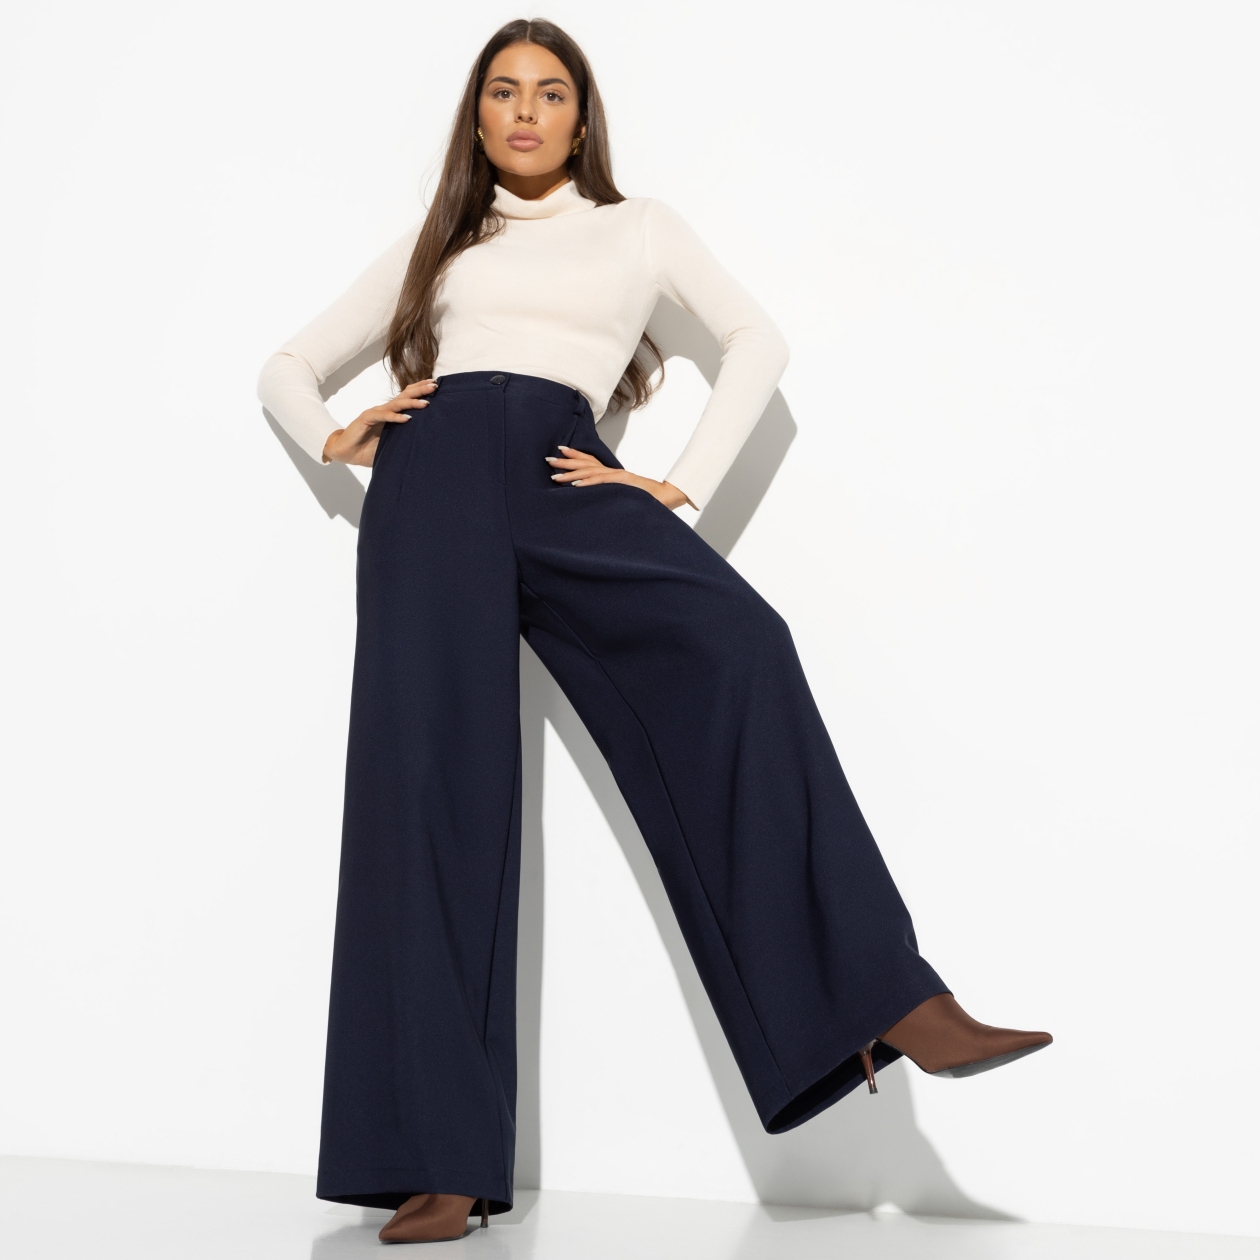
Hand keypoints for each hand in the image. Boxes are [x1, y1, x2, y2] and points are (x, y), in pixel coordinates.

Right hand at [322, 380, 436, 465]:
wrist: (345, 452)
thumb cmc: (367, 449)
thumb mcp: (391, 443)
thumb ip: (403, 439)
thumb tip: (425, 442)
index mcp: (390, 414)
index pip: (406, 397)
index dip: (419, 390)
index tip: (435, 385)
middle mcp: (384, 410)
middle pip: (404, 396)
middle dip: (420, 390)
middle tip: (434, 386)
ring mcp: (375, 413)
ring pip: (396, 404)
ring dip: (411, 402)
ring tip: (425, 403)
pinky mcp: (367, 419)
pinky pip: (383, 416)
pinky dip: (395, 417)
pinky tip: (406, 418)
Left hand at [545, 445, 693, 509]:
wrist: (668, 497)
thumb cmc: (648, 500)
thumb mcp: (624, 496)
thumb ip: (611, 494)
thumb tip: (596, 500)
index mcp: (613, 475)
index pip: (591, 462)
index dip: (575, 456)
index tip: (560, 452)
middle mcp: (613, 473)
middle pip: (586, 463)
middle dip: (566, 462)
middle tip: (548, 461)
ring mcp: (618, 477)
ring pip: (590, 472)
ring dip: (571, 474)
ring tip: (555, 476)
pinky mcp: (623, 484)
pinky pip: (602, 482)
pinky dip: (588, 483)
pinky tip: (575, 485)